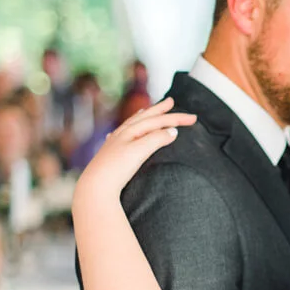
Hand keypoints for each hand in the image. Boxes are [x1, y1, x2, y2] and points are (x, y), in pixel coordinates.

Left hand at [74, 99, 196, 204]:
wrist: (95, 188)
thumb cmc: (116, 169)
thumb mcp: (139, 152)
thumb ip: (156, 139)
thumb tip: (172, 131)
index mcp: (130, 131)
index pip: (158, 121)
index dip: (176, 119)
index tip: (194, 119)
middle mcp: (122, 134)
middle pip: (144, 118)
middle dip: (159, 110)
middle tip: (171, 101)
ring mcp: (115, 143)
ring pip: (132, 125)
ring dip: (143, 117)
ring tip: (147, 111)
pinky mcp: (110, 155)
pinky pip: (122, 135)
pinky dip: (128, 130)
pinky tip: (123, 132)